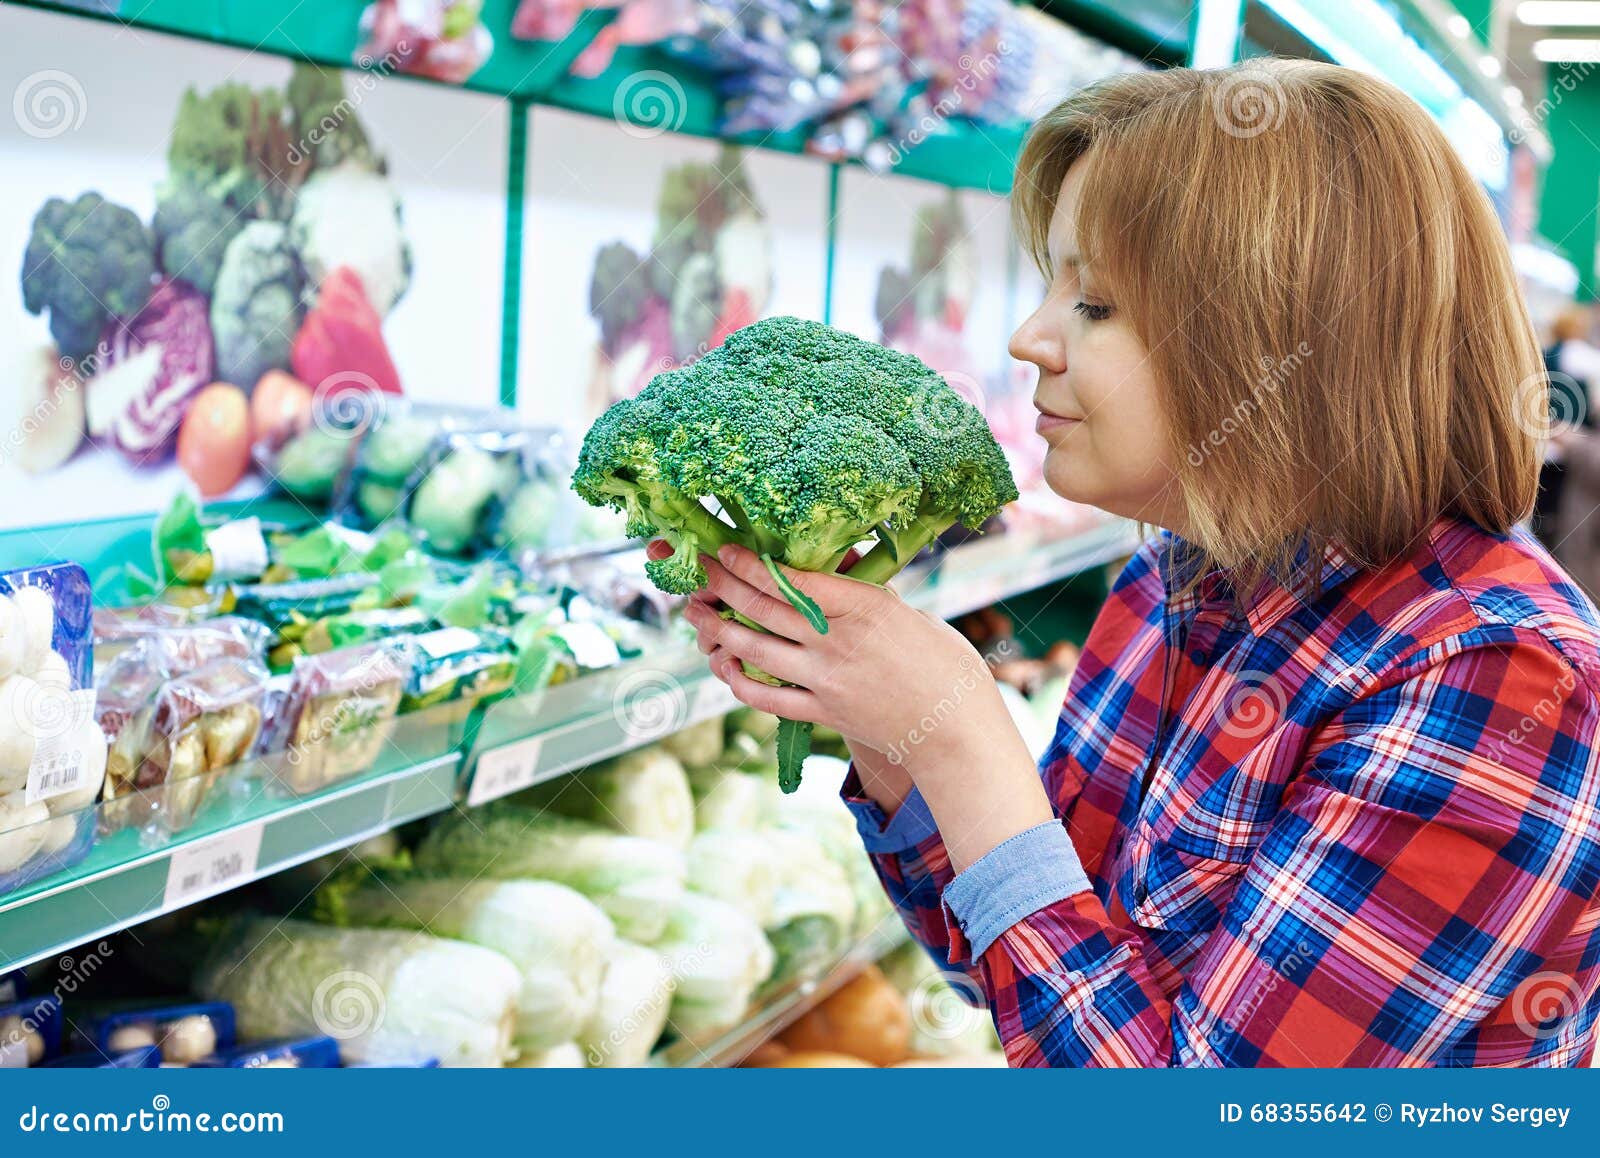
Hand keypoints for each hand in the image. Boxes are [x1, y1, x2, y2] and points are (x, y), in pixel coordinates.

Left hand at [652, 539, 1052, 868]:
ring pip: (756, 651)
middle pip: (766, 609)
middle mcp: (839, 642)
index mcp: (865, 607)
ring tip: (696, 614)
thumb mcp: (907, 615)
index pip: (794, 579)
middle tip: (696, 569)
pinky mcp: (823, 714)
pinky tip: (725, 666)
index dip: (752, 564)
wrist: (958, 729)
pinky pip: (768, 697)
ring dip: (718, 631)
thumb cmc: (943, 665)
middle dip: (723, 586)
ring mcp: (827, 681)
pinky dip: (740, 681)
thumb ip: (865, 595)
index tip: (727, 550)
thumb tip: (833, 569)